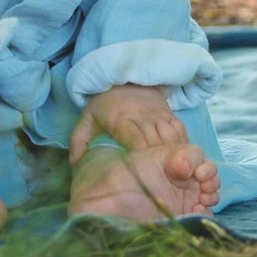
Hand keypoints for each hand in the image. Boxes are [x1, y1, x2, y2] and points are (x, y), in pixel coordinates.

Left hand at [69, 83, 185, 162]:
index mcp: (121, 119)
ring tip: (175, 172)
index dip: (142, 154)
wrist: (125, 78)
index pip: (135, 138)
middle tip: (162, 178)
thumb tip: (74, 162)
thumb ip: (78, 139)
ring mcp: (157, 115)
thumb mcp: (87, 118)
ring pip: (170, 136)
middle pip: (155, 140)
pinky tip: (182, 159)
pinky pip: (179, 130)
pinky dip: (182, 145)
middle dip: (159, 159)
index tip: (144, 170)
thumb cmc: (105, 103)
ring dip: (173, 154)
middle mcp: (142, 117)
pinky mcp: (168, 114)